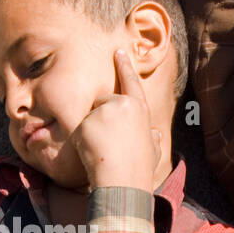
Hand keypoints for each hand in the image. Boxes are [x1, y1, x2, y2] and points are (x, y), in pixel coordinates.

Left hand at [69, 48, 160, 191]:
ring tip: (103, 151)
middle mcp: (121, 104)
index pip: (130, 82)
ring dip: (91, 132)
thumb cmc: (140, 169)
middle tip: (108, 143)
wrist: (123, 181)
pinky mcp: (87, 123)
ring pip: (89, 118)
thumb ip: (153, 140)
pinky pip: (79, 131)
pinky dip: (82, 142)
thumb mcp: (153, 151)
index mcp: (139, 110)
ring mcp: (102, 112)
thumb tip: (154, 134)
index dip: (125, 66)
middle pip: (101, 103)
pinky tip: (93, 153)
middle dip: (100, 119)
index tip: (118, 51)